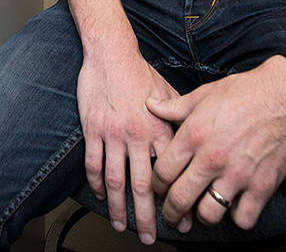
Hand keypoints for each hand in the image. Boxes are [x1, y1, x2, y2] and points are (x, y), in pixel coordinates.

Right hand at [78, 51, 178, 244]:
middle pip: (143, 186)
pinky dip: (97, 184)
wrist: (111, 53)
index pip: (170, 173)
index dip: (176, 199)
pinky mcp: (93, 130)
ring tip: (122, 225)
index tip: (183, 220)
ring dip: (119, 208)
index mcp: (159, 129)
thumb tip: (193, 139)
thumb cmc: (140, 72)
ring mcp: (113, 134)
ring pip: (116, 181)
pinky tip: (101, 196)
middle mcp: (137, 135)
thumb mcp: (168, 95)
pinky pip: (94, 164)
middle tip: (151, 237)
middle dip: (147, 216)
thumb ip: (178, 120)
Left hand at [147, 57, 285, 230]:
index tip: (160, 187)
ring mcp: (237, 174)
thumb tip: (151, 107)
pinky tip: (235, 206)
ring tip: (203, 210)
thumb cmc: (244, 92)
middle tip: (172, 214)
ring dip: (202, 216)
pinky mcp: (262, 185)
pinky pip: (243, 218)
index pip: (162, 172)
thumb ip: (174, 107)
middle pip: (179, 199)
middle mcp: (212, 158)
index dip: (156, 184)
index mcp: (193, 135)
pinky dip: (237, 217)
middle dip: (171, 212)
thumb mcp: (203, 94)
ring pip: (209, 214)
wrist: (284, 95)